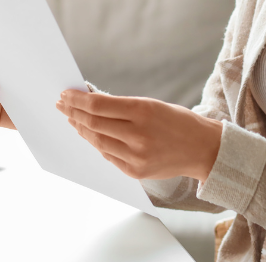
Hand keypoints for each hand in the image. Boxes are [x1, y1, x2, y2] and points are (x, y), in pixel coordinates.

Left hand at [56, 90, 221, 181]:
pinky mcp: (136, 171)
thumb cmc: (178, 122)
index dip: (77, 100)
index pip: (98, 105)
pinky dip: (96, 144)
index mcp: (143, 111)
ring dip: (81, 129)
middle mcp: (138, 134)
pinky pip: (108, 156)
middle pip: (94, 124)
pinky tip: (89, 135)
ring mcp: (136, 156)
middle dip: (74, 113)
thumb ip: (122, 106)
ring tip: (72, 119)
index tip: (65, 94)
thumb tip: (90, 102)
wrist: (203, 149)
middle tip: (62, 105)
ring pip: (97, 141)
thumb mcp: (152, 105)